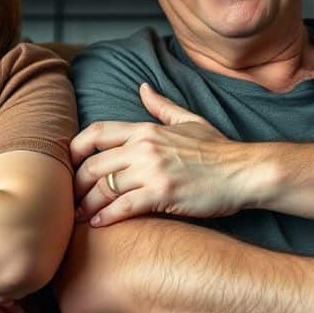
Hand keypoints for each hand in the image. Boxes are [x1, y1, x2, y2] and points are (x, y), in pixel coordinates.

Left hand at [71, 83, 250, 226]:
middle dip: (76, 184)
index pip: (96, 133)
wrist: (244, 172)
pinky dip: (106, 217)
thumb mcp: (188, 120)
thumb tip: (143, 87)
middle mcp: (144, 147)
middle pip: (93, 164)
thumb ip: (161, 106)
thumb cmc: (218, 149)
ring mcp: (152, 170)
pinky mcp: (161, 194)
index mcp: (146, 129)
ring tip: (78, 218)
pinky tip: (99, 225)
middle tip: (69, 199)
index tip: (69, 165)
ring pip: (104, 188)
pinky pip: (123, 207)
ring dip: (86, 205)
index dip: (75, 149)